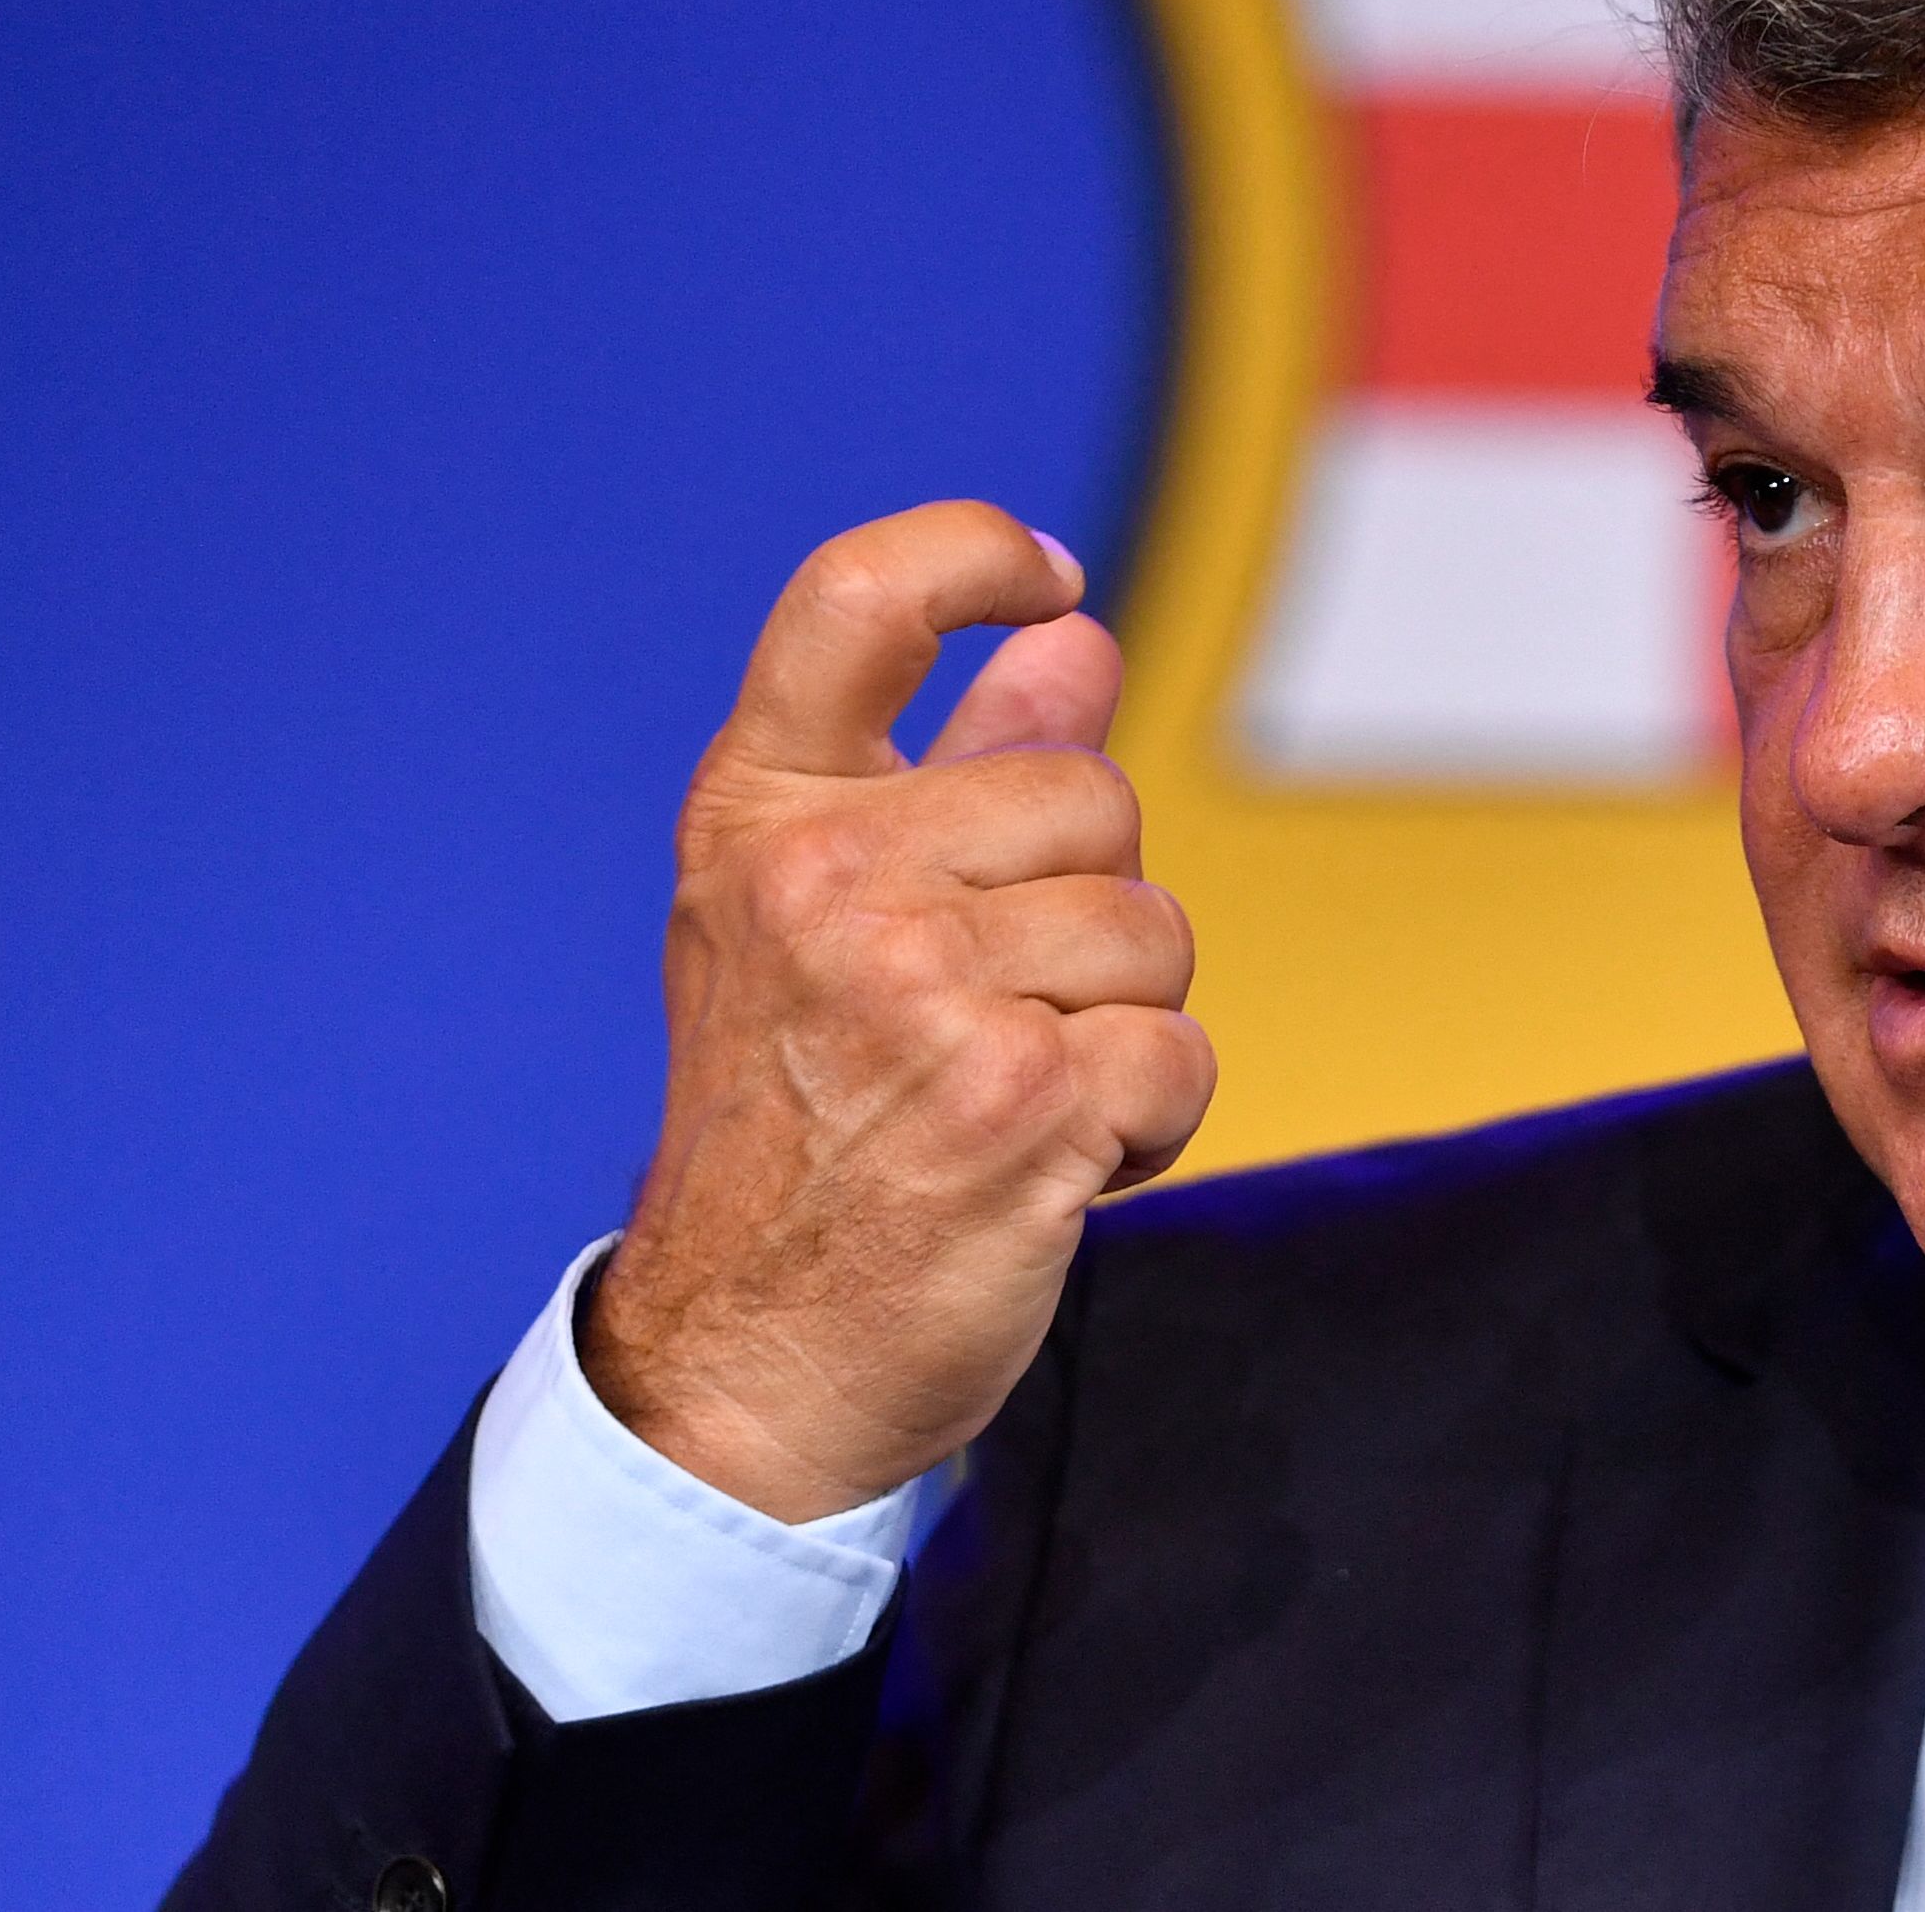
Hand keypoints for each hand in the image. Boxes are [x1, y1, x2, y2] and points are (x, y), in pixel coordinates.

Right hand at [580, 501, 1213, 1521]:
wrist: (741, 1368)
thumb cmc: (802, 1133)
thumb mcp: (832, 928)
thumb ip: (960, 769)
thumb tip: (1078, 635)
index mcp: (763, 820)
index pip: (854, 600)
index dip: (971, 555)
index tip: (1049, 587)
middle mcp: (825, 884)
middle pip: (1092, 796)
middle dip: (1088, 912)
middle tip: (987, 1021)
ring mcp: (917, 989)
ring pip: (1153, 932)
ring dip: (1122, 1029)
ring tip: (1008, 1101)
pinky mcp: (1018, 1098)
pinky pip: (1182, 1055)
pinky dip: (1152, 1124)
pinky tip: (1057, 1166)